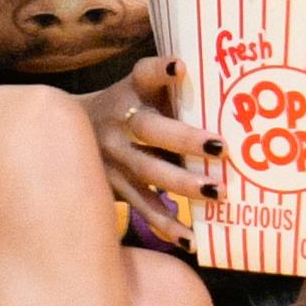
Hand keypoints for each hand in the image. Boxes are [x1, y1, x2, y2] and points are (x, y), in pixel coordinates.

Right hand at [84, 57, 217, 250]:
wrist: (68, 135)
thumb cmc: (130, 110)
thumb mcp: (143, 93)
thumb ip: (175, 96)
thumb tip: (237, 107)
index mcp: (131, 91)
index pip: (144, 73)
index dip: (160, 69)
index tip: (180, 66)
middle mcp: (119, 121)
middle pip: (149, 129)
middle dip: (184, 138)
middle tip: (220, 147)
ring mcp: (112, 157)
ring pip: (147, 171)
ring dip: (182, 183)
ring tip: (216, 193)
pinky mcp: (113, 187)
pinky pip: (142, 206)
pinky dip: (166, 224)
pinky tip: (190, 239)